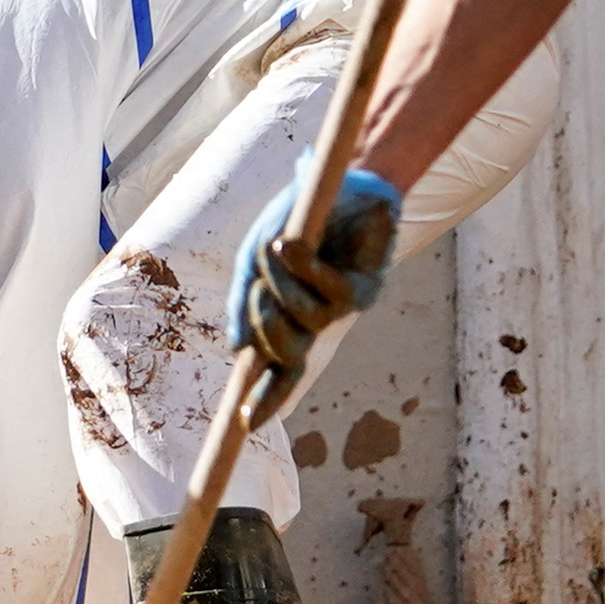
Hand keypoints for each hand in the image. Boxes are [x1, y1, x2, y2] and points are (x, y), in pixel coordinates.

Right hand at [230, 166, 406, 399]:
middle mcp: (318, 322)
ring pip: (304, 324)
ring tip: (276, 249)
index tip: (246, 423)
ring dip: (280, 287)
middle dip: (265, 329)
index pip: (279, 373)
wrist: (344, 180)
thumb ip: (242, 296)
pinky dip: (303, 269)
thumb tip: (237, 350)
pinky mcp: (368, 289)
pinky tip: (290, 244)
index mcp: (290, 319)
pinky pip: (330, 294)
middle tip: (258, 293)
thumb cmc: (299, 218)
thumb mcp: (255, 253)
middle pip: (288, 357)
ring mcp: (343, 308)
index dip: (265, 400)